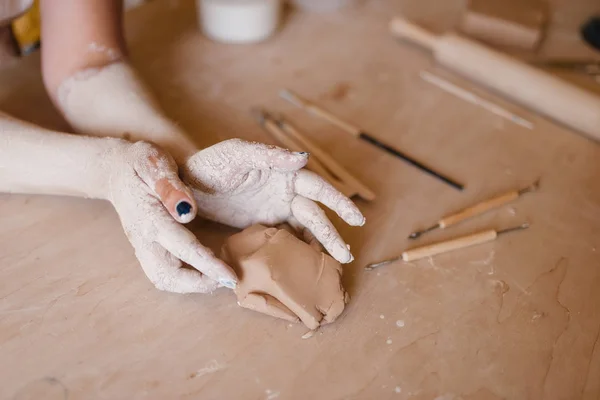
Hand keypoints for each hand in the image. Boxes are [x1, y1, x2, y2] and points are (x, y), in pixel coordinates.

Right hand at [106, 141, 236, 293]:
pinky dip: (183, 280)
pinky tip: (202, 271)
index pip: (183, 249)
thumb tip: (187, 211)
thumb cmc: (139, 162)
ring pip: (163, 279)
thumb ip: (171, 187)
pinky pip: (162, 274)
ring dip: (190, 285)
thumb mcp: (154, 163)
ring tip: (217, 278)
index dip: (208, 266)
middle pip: (168, 276)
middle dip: (199, 284)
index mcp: (150, 219)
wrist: (113, 169)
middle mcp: (144, 239)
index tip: (230, 278)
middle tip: (227, 280)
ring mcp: (141, 246)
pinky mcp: (144, 249)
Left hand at [183, 139, 364, 263]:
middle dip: (332, 233)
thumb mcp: (238, 153)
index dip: (338, 202)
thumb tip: (304, 158)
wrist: (184, 184)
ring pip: (305, 228)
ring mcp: (274, 208)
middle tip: (346, 255)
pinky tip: (308, 261)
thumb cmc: (212, 162)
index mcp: (284, 171)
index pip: (317, 187)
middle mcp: (284, 190)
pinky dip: (299, 248)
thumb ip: (270, 154)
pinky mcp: (261, 224)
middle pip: (315, 213)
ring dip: (320, 244)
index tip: (356, 218)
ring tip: (334, 263)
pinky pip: (286, 237)